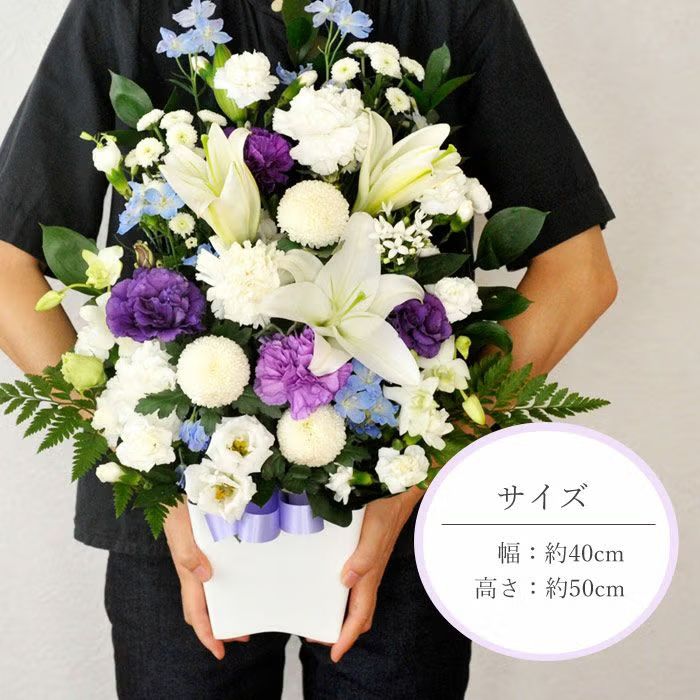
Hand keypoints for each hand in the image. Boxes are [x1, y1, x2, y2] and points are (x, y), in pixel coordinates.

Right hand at [164, 499, 248, 658]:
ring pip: (208, 591)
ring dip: (222, 606)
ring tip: (243, 613)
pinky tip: (238, 578)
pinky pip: (214, 571)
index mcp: (187, 570)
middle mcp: (193, 567)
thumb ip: (188, 554)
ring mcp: (199, 556)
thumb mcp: (180, 528)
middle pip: (202, 607)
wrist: (172, 480)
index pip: (195, 612)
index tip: (220, 651)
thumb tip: (205, 577)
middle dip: (217, 626)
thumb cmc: (174, 503)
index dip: (207, 634)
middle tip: (241, 635)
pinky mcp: (205, 543)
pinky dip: (225, 583)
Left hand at [329, 487, 422, 662]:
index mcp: (371, 573)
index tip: (334, 652)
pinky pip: (354, 578)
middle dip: (341, 628)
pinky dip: (341, 589)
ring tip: (318, 612)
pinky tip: (329, 579)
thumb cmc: (388, 505)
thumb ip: (364, 556)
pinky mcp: (365, 549)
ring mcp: (369, 561)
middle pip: (359, 611)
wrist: (400, 486)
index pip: (360, 615)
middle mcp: (370, 571)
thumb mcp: (375, 529)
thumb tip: (346, 581)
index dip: (347, 636)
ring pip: (357, 597)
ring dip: (340, 610)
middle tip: (316, 633)